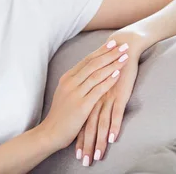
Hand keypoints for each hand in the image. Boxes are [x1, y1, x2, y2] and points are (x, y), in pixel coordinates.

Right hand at [38, 38, 130, 154]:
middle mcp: (70, 82)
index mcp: (67, 78)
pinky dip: (109, 81)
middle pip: (93, 63)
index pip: (87, 60)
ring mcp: (75, 93)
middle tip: (123, 45)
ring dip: (112, 64)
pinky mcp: (82, 105)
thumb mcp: (65, 94)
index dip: (101, 51)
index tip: (112, 43)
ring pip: (97, 74)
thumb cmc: (60, 115)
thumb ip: (76, 83)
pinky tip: (118, 74)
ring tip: (125, 57)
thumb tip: (88, 73)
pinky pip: (98, 90)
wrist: (50, 132)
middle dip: (110, 53)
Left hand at [75, 31, 144, 165]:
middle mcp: (94, 96)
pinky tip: (112, 139)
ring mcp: (106, 96)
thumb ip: (94, 96)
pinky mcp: (118, 94)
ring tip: (97, 156)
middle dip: (86, 144)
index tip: (76, 153)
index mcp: (87, 94)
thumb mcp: (99, 83)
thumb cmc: (113, 66)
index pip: (81, 121)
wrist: (124, 48)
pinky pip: (115, 113)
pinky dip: (113, 127)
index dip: (78, 137)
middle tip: (84, 161)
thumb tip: (90, 111)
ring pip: (100, 123)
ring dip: (98, 141)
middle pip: (88, 125)